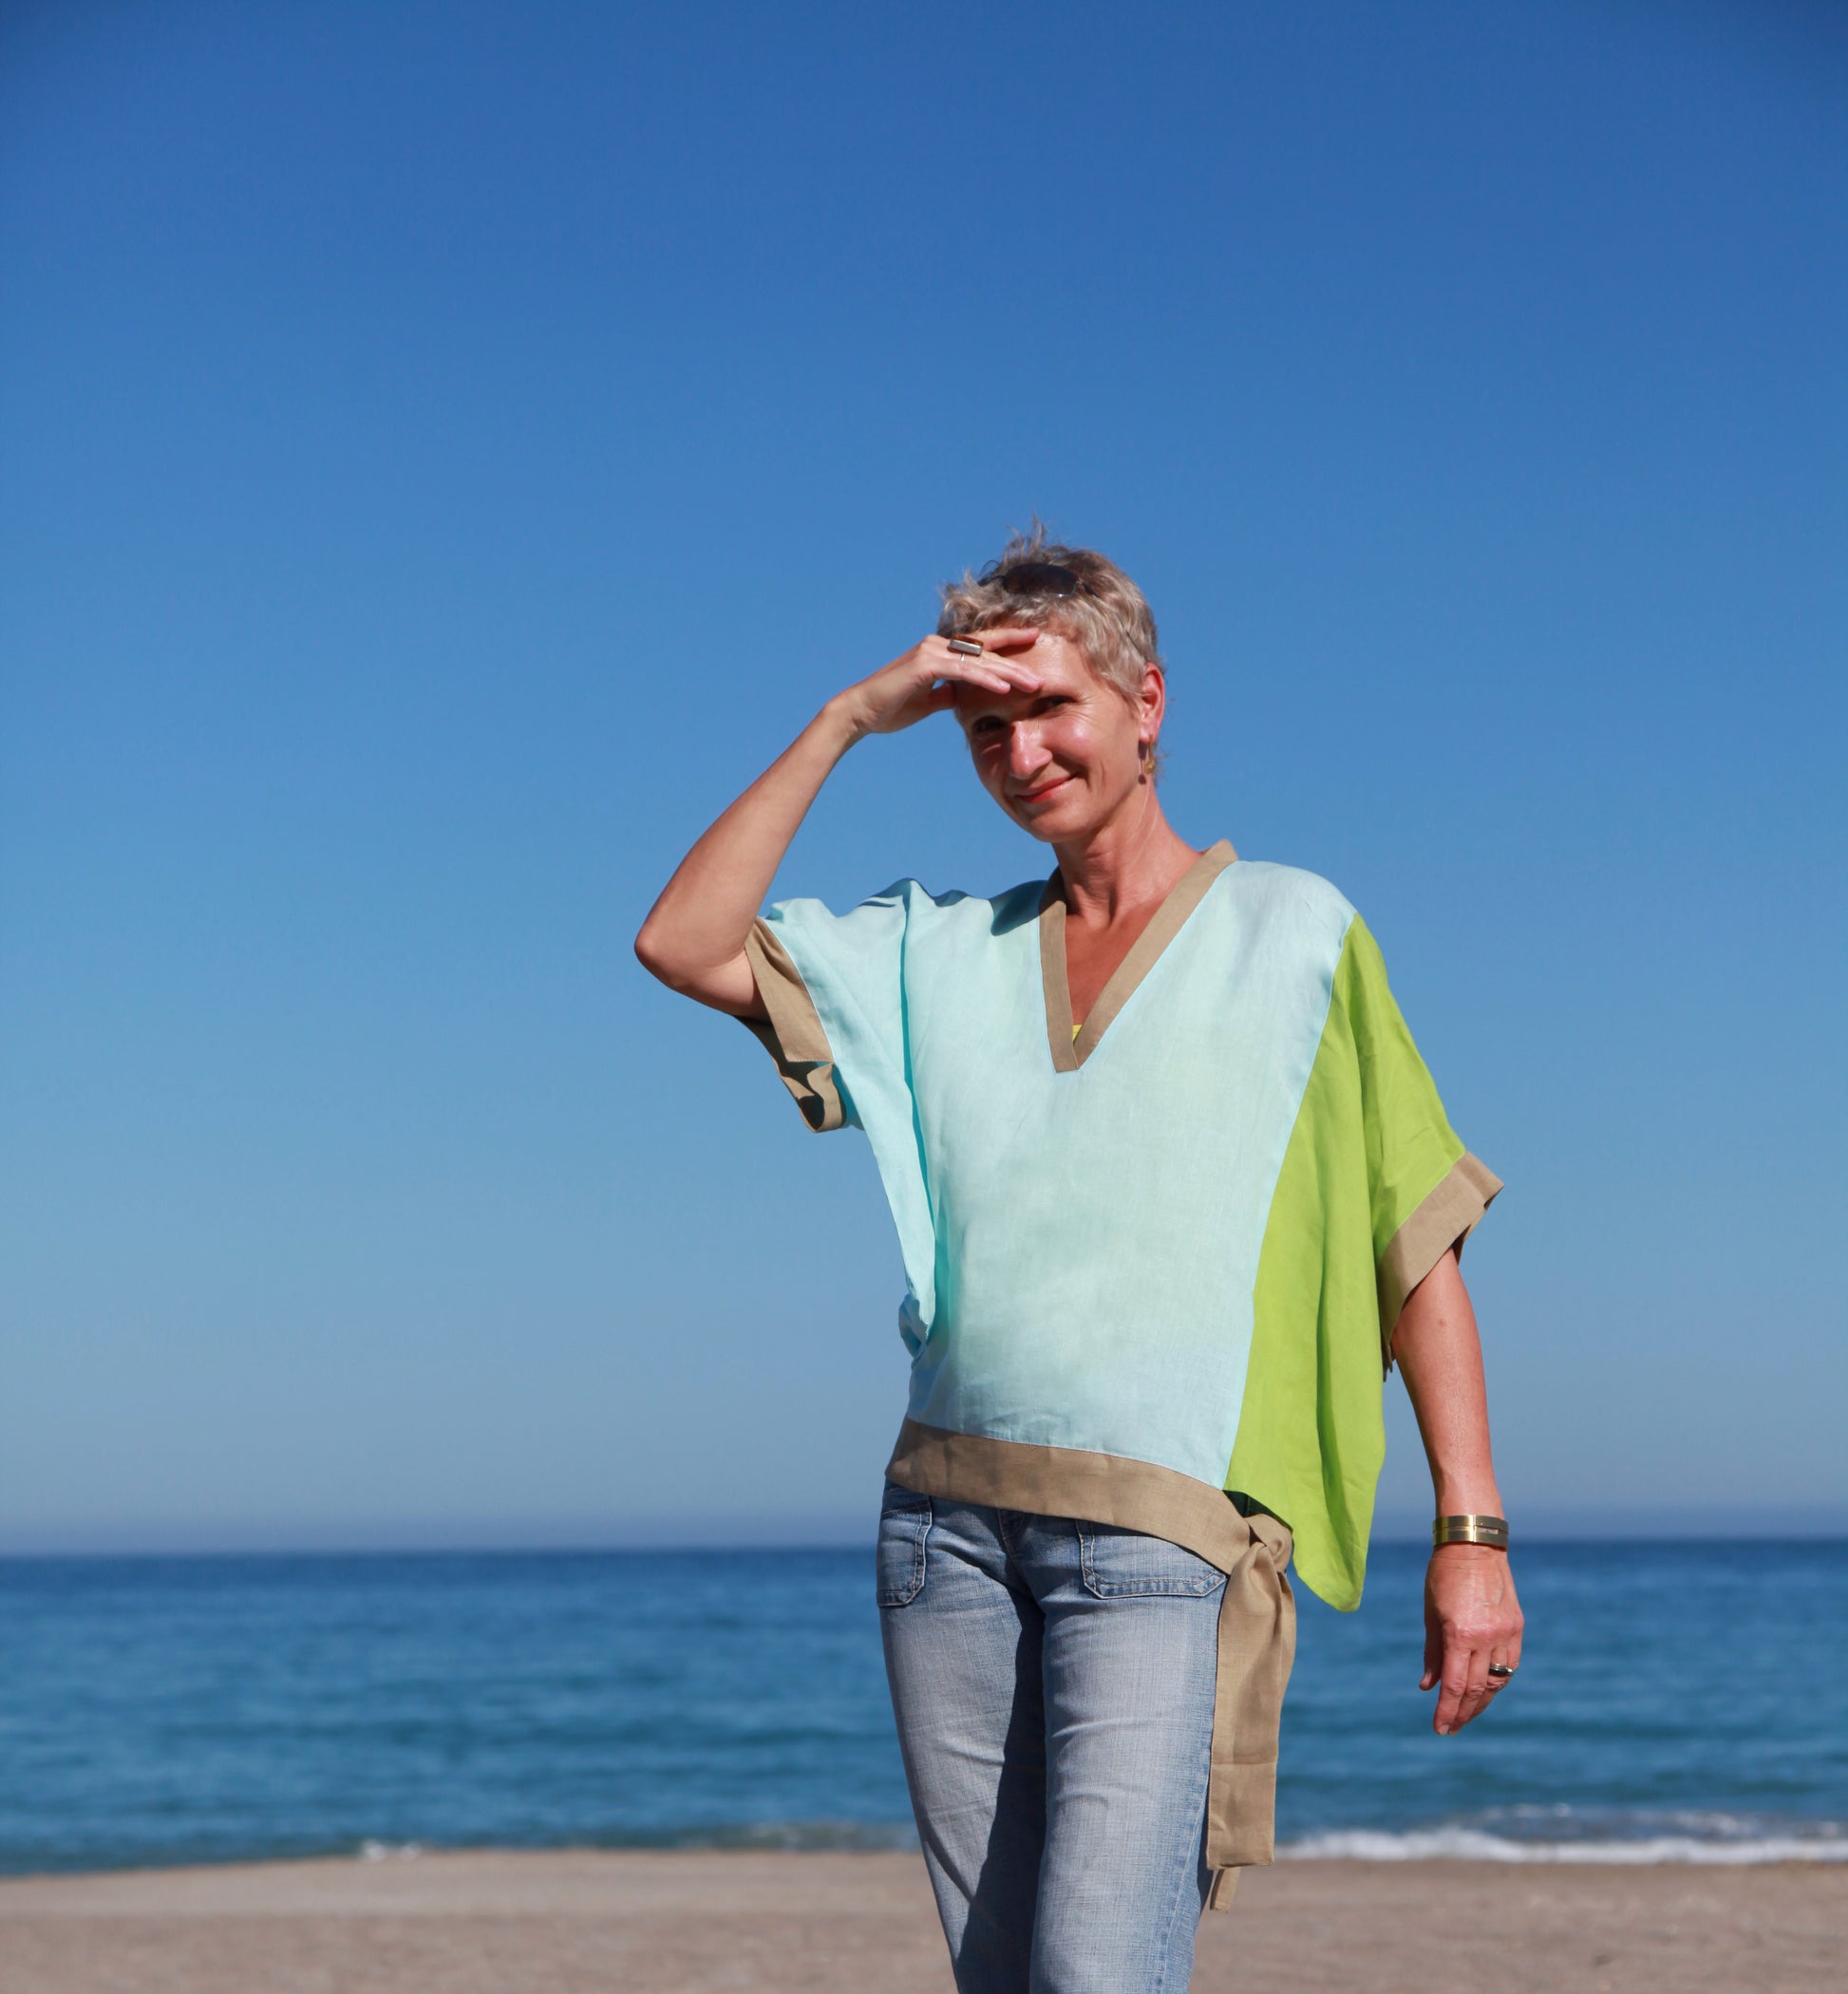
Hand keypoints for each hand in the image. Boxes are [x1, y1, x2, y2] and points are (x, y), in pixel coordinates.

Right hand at [834, 629, 1043, 739]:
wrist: (860, 712)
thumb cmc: (891, 707)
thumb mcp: (929, 701)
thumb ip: (948, 694)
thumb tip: (963, 696)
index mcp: (940, 652)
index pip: (980, 646)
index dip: (1008, 644)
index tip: (1034, 641)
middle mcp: (937, 645)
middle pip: (986, 652)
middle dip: (1017, 661)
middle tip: (1044, 672)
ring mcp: (931, 652)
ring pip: (978, 661)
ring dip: (1008, 673)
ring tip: (1033, 684)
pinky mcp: (924, 665)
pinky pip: (962, 672)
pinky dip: (985, 679)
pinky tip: (1005, 688)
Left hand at [1421, 1544, 1522, 1734]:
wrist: (1475, 1544)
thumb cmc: (1443, 1575)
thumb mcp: (1430, 1613)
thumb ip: (1432, 1652)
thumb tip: (1428, 1687)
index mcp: (1460, 1634)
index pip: (1454, 1685)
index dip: (1447, 1710)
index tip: (1439, 1728)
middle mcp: (1486, 1637)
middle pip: (1477, 1689)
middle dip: (1462, 1712)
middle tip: (1451, 1729)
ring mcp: (1506, 1633)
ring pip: (1497, 1681)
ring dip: (1482, 1702)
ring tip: (1466, 1715)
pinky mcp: (1517, 1627)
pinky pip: (1509, 1664)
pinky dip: (1498, 1681)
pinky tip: (1487, 1691)